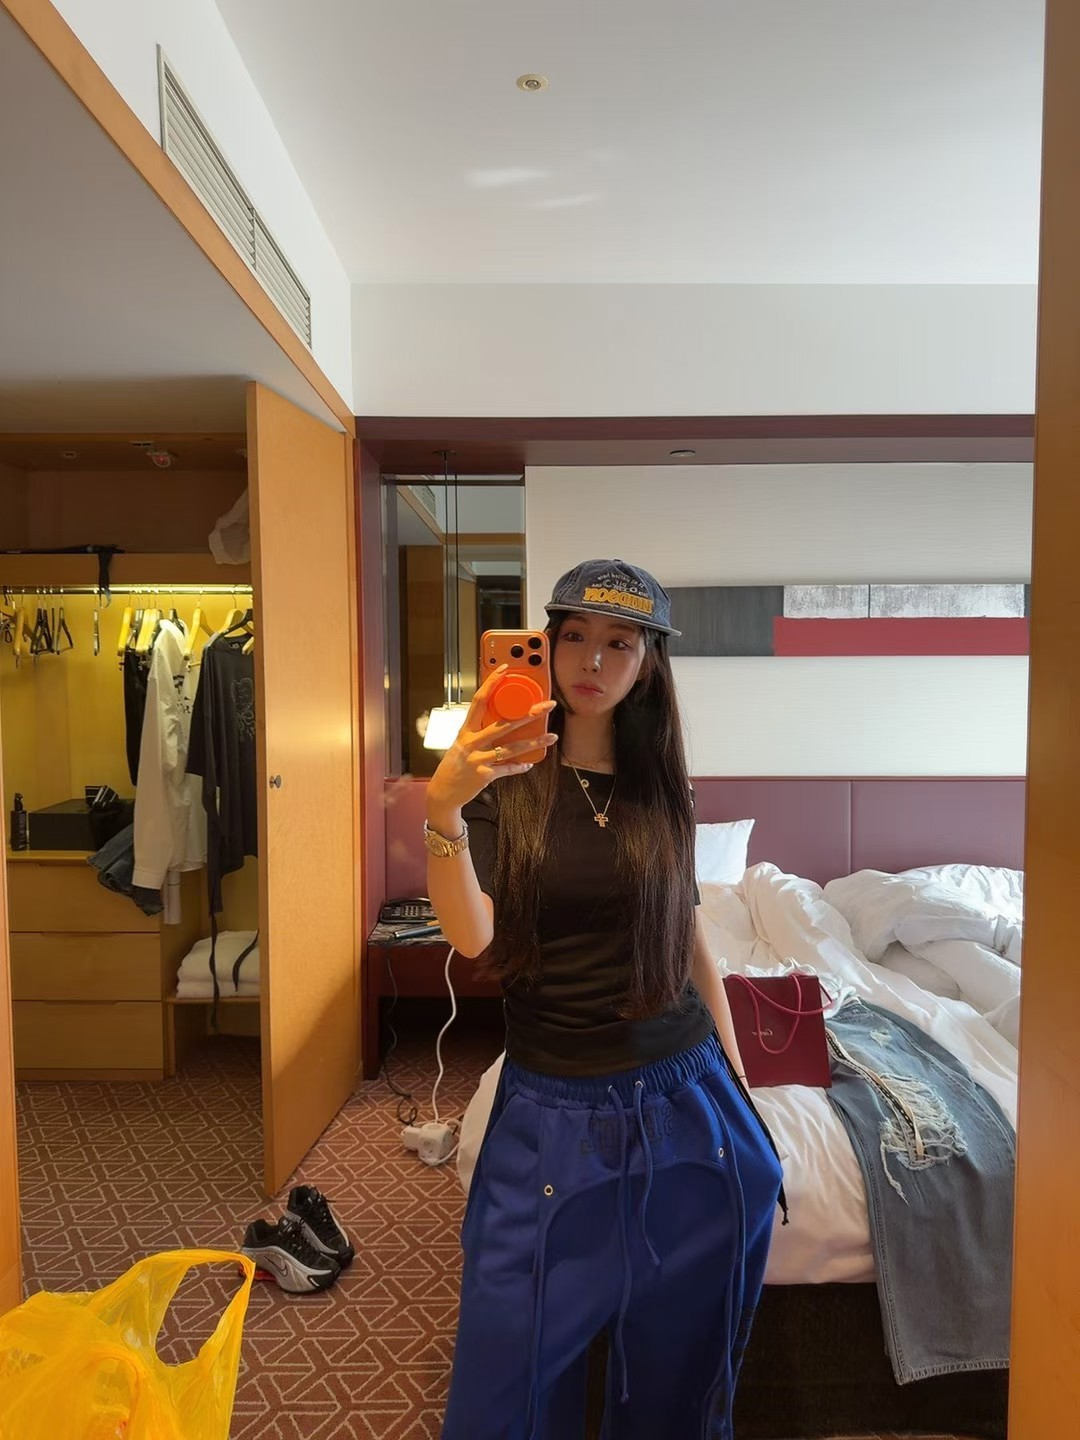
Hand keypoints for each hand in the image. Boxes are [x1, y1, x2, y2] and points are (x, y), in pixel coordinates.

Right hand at [427, 664, 557, 815]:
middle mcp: (470, 743)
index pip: (478, 701)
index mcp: (465, 731)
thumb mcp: (461, 744)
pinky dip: (520, 766)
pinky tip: (529, 763)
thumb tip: (502, 722)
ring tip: (551, 737)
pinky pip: (507, 768)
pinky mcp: (484, 775)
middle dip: (528, 714)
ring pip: (511, 748)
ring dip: (534, 742)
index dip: (491, 684)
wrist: (443, 792)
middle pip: (503, 724)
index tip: (504, 670)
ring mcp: (477, 759)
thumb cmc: (454, 766)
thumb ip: (478, 733)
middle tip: (546, 706)